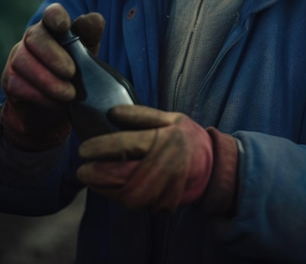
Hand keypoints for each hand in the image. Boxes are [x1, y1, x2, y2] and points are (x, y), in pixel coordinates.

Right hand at [1, 3, 104, 149]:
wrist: (58, 106)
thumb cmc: (76, 73)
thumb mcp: (87, 54)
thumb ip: (91, 36)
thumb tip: (95, 19)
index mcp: (54, 27)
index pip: (52, 14)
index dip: (56, 16)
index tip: (64, 26)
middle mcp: (33, 38)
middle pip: (35, 37)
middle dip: (53, 55)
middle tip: (72, 73)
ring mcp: (18, 58)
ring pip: (23, 62)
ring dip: (48, 80)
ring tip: (69, 94)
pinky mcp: (11, 80)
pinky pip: (19, 85)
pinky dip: (40, 96)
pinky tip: (56, 103)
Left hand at [77, 104, 214, 211]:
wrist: (213, 169)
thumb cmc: (189, 138)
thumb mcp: (171, 118)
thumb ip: (141, 114)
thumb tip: (111, 112)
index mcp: (164, 139)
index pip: (125, 144)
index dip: (100, 147)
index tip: (83, 149)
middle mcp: (163, 165)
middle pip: (121, 174)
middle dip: (96, 173)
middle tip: (81, 170)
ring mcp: (164, 187)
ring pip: (125, 193)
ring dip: (103, 188)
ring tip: (89, 179)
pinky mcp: (162, 203)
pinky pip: (133, 203)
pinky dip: (115, 196)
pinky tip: (105, 187)